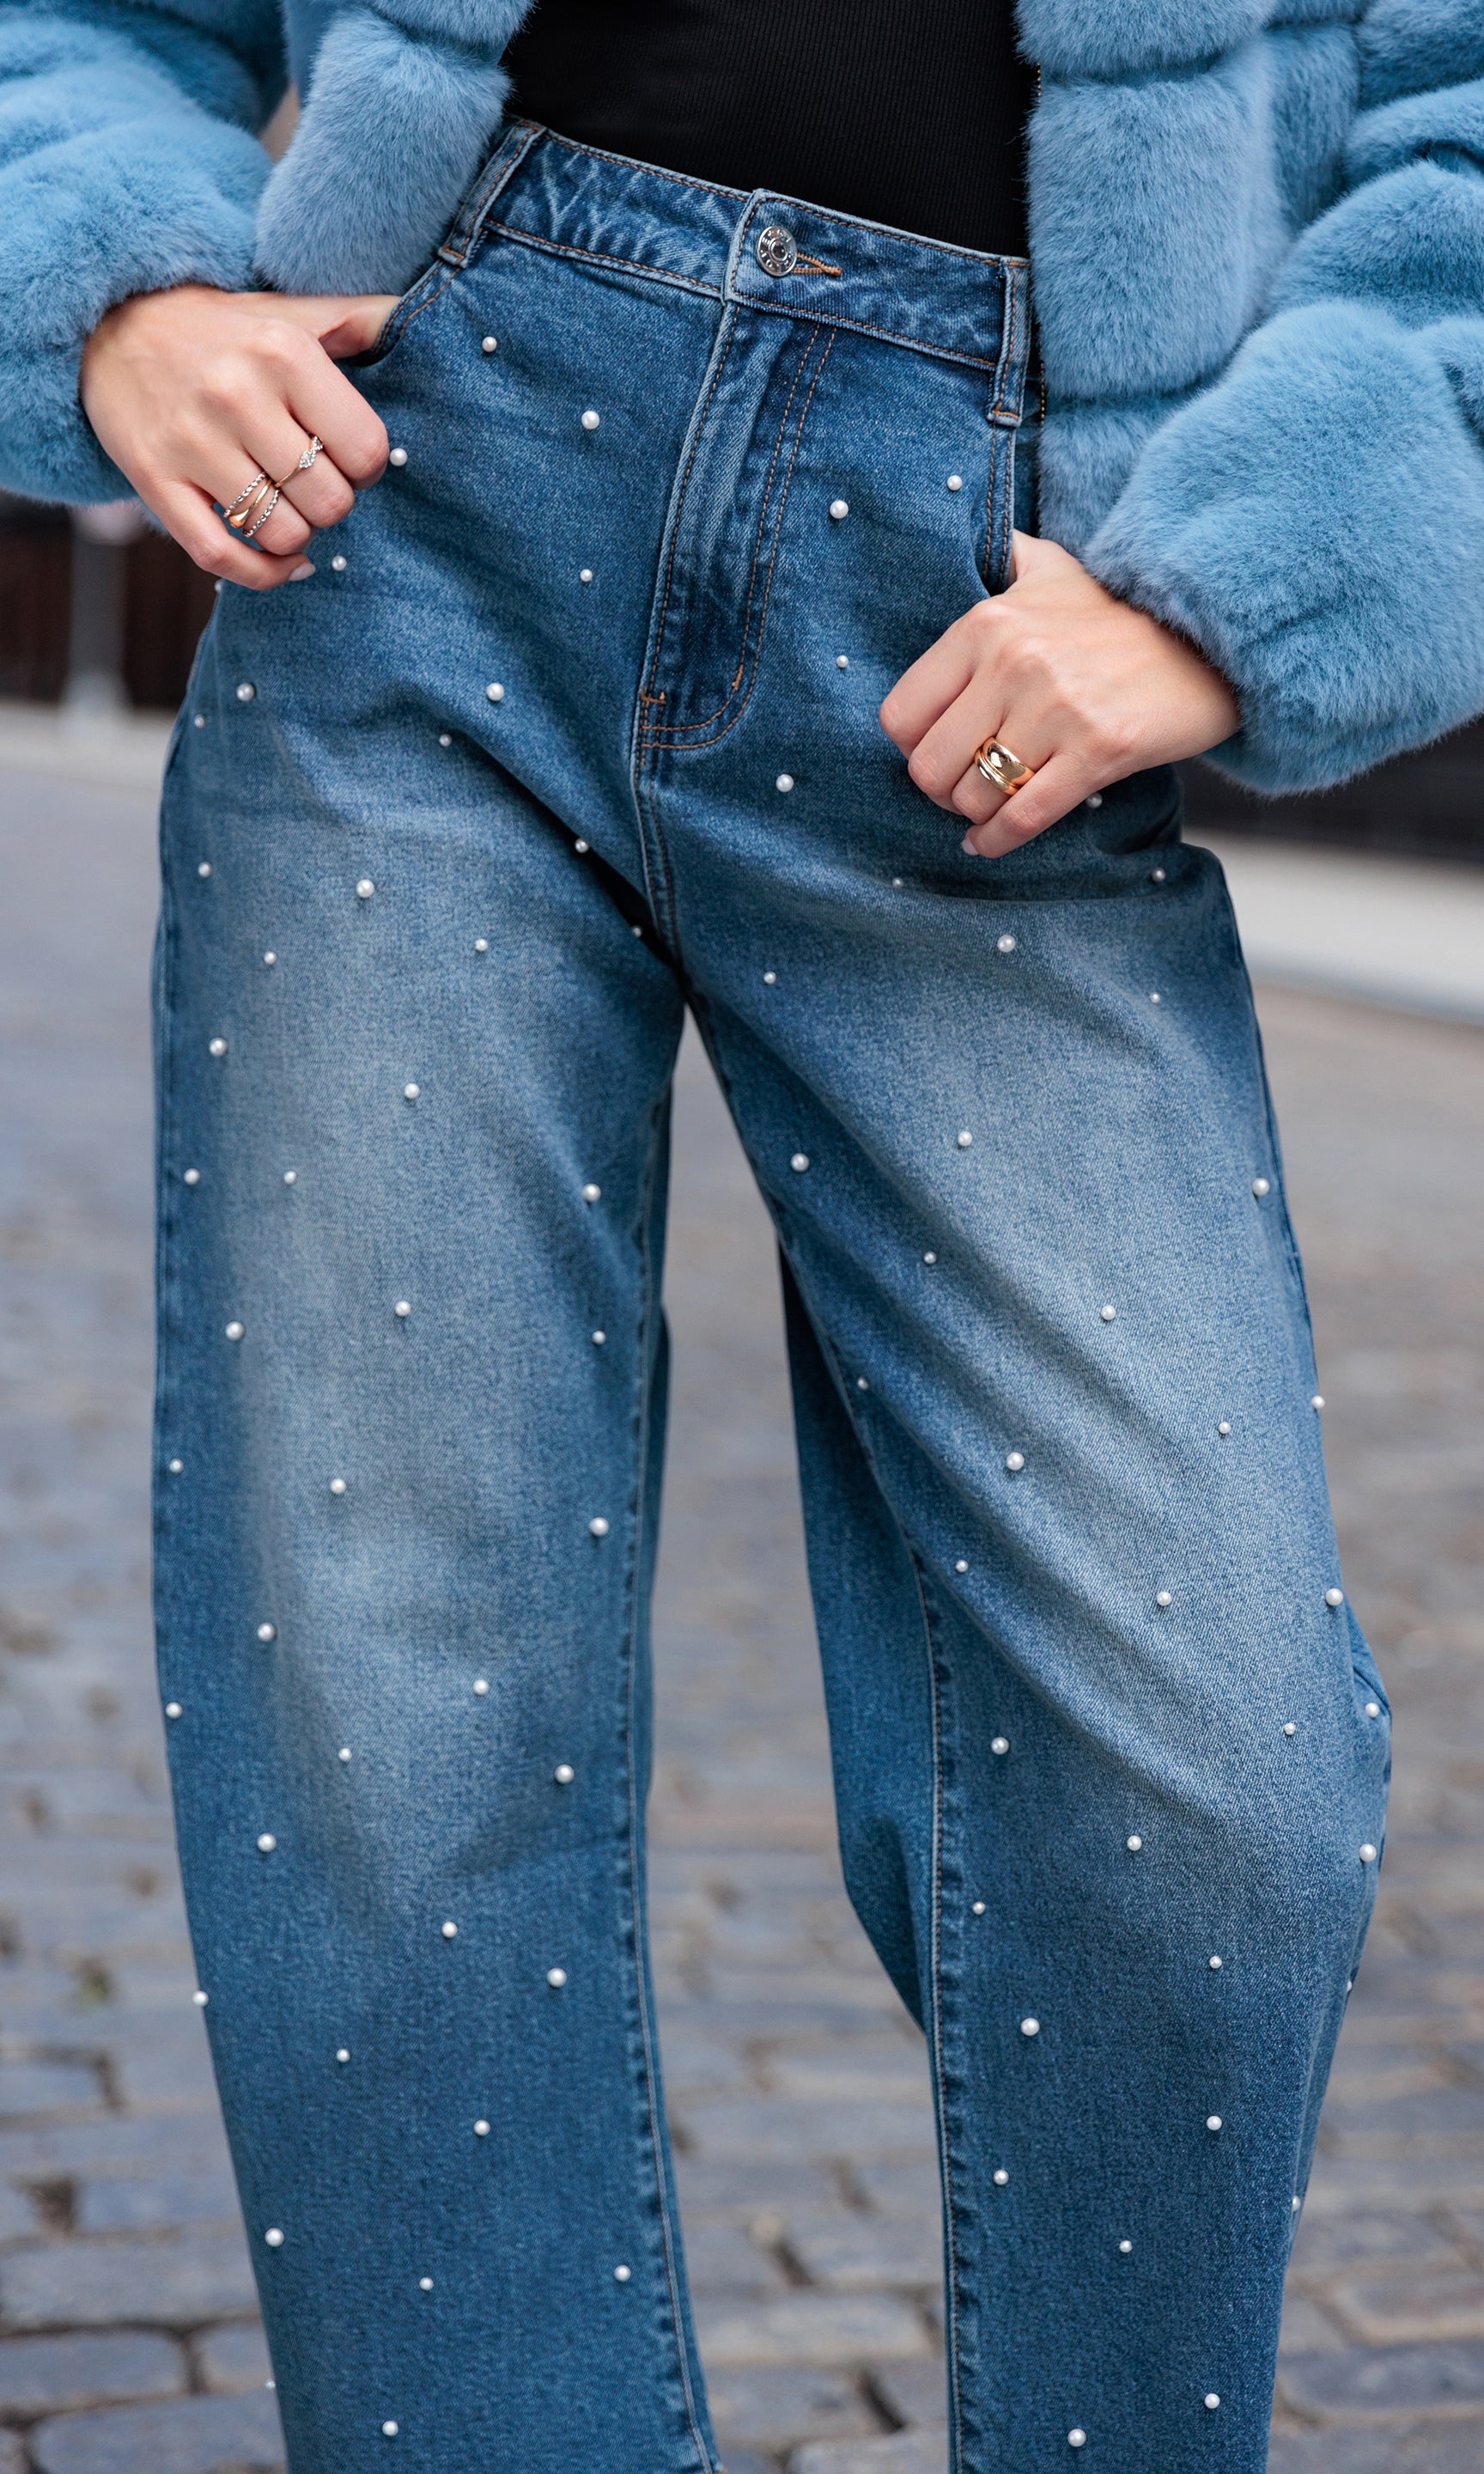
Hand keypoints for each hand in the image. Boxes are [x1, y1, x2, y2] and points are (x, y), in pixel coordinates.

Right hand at [80, 284, 398, 590]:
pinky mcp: (153, 479)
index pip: (366, 450)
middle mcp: (237, 396)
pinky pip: (222, 558)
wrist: (116, 324)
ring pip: (282, 534)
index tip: (347, 458)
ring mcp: (191, 442)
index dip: (368, 468)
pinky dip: (263, 575)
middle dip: (333, 504)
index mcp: (283, 354)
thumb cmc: (226, 330)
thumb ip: (362, 319)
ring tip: (290, 509)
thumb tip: (423, 321)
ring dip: (299, 536)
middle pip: (328, 501)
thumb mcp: (293, 314)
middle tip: (316, 486)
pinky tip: (280, 563)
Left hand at [879, 532, 1240, 856]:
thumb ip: (999, 555)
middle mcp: (1014, 663)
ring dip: (975, 813)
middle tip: (961, 788)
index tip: (936, 751)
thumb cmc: (1117, 614)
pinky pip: (1023, 816)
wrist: (1208, 638)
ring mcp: (1057, 709)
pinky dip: (998, 840)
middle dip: (940, 789)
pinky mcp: (1098, 749)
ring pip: (974, 795)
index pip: (903, 713)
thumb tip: (957, 534)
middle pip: (930, 765)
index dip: (912, 746)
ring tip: (987, 806)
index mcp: (986, 624)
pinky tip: (991, 842)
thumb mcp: (1049, 568)